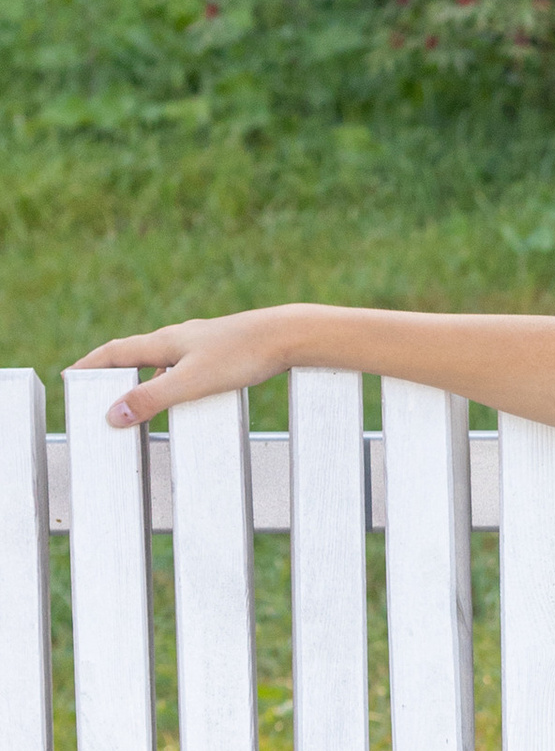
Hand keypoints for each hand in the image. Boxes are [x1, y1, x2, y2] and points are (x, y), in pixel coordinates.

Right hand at [70, 311, 295, 425]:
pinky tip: (181, 394)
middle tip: (92, 386)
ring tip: (132, 397)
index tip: (70, 376)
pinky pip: (184, 367)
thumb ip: (153, 399)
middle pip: (133, 354)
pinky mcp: (221, 352)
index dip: (90, 365)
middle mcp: (178, 339)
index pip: (115, 353)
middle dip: (110, 371)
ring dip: (140, 377)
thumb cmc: (242, 355)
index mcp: (164, 342)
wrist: (288, 335)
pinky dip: (170, 380)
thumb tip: (112, 415)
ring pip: (159, 361)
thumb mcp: (192, 383)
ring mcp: (200, 344)